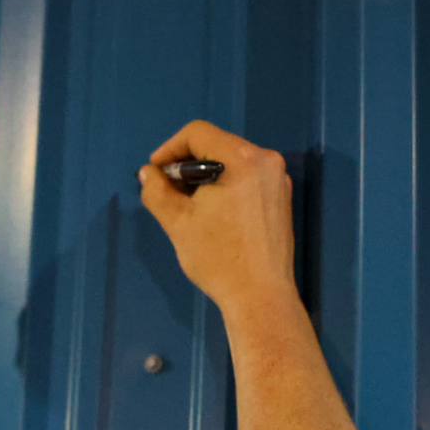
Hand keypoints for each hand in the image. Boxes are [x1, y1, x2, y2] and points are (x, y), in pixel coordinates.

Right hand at [139, 120, 295, 313]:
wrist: (260, 296)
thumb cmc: (218, 258)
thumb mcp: (178, 222)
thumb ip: (157, 191)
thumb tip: (148, 174)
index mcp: (242, 159)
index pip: (198, 133)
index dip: (169, 149)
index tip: (154, 172)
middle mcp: (266, 161)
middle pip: (216, 144)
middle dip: (187, 164)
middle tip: (167, 190)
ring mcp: (278, 180)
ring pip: (231, 162)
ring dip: (205, 176)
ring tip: (187, 205)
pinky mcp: (281, 199)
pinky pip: (247, 178)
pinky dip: (225, 186)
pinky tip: (212, 214)